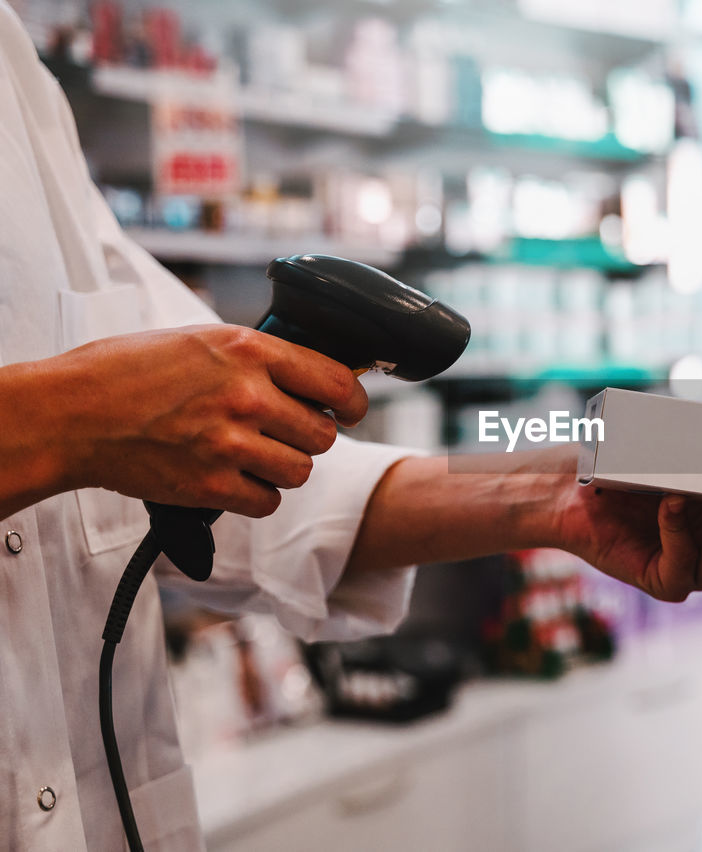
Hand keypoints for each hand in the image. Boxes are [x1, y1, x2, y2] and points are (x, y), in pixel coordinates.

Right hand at [32, 325, 366, 516]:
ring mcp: (229, 442)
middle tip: (285, 435)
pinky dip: (257, 496)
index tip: (350, 409)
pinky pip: (267, 502)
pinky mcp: (210, 485)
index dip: (353, 401)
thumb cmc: (129, 372)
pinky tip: (236, 480)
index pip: (336, 381)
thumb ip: (256, 358)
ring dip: (285, 469)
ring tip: (257, 457)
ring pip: (301, 471)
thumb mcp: (201, 341)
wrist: (72, 413)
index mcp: (249, 350)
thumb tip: (308, 375)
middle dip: (310, 438)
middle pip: (324, 434)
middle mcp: (247, 395)